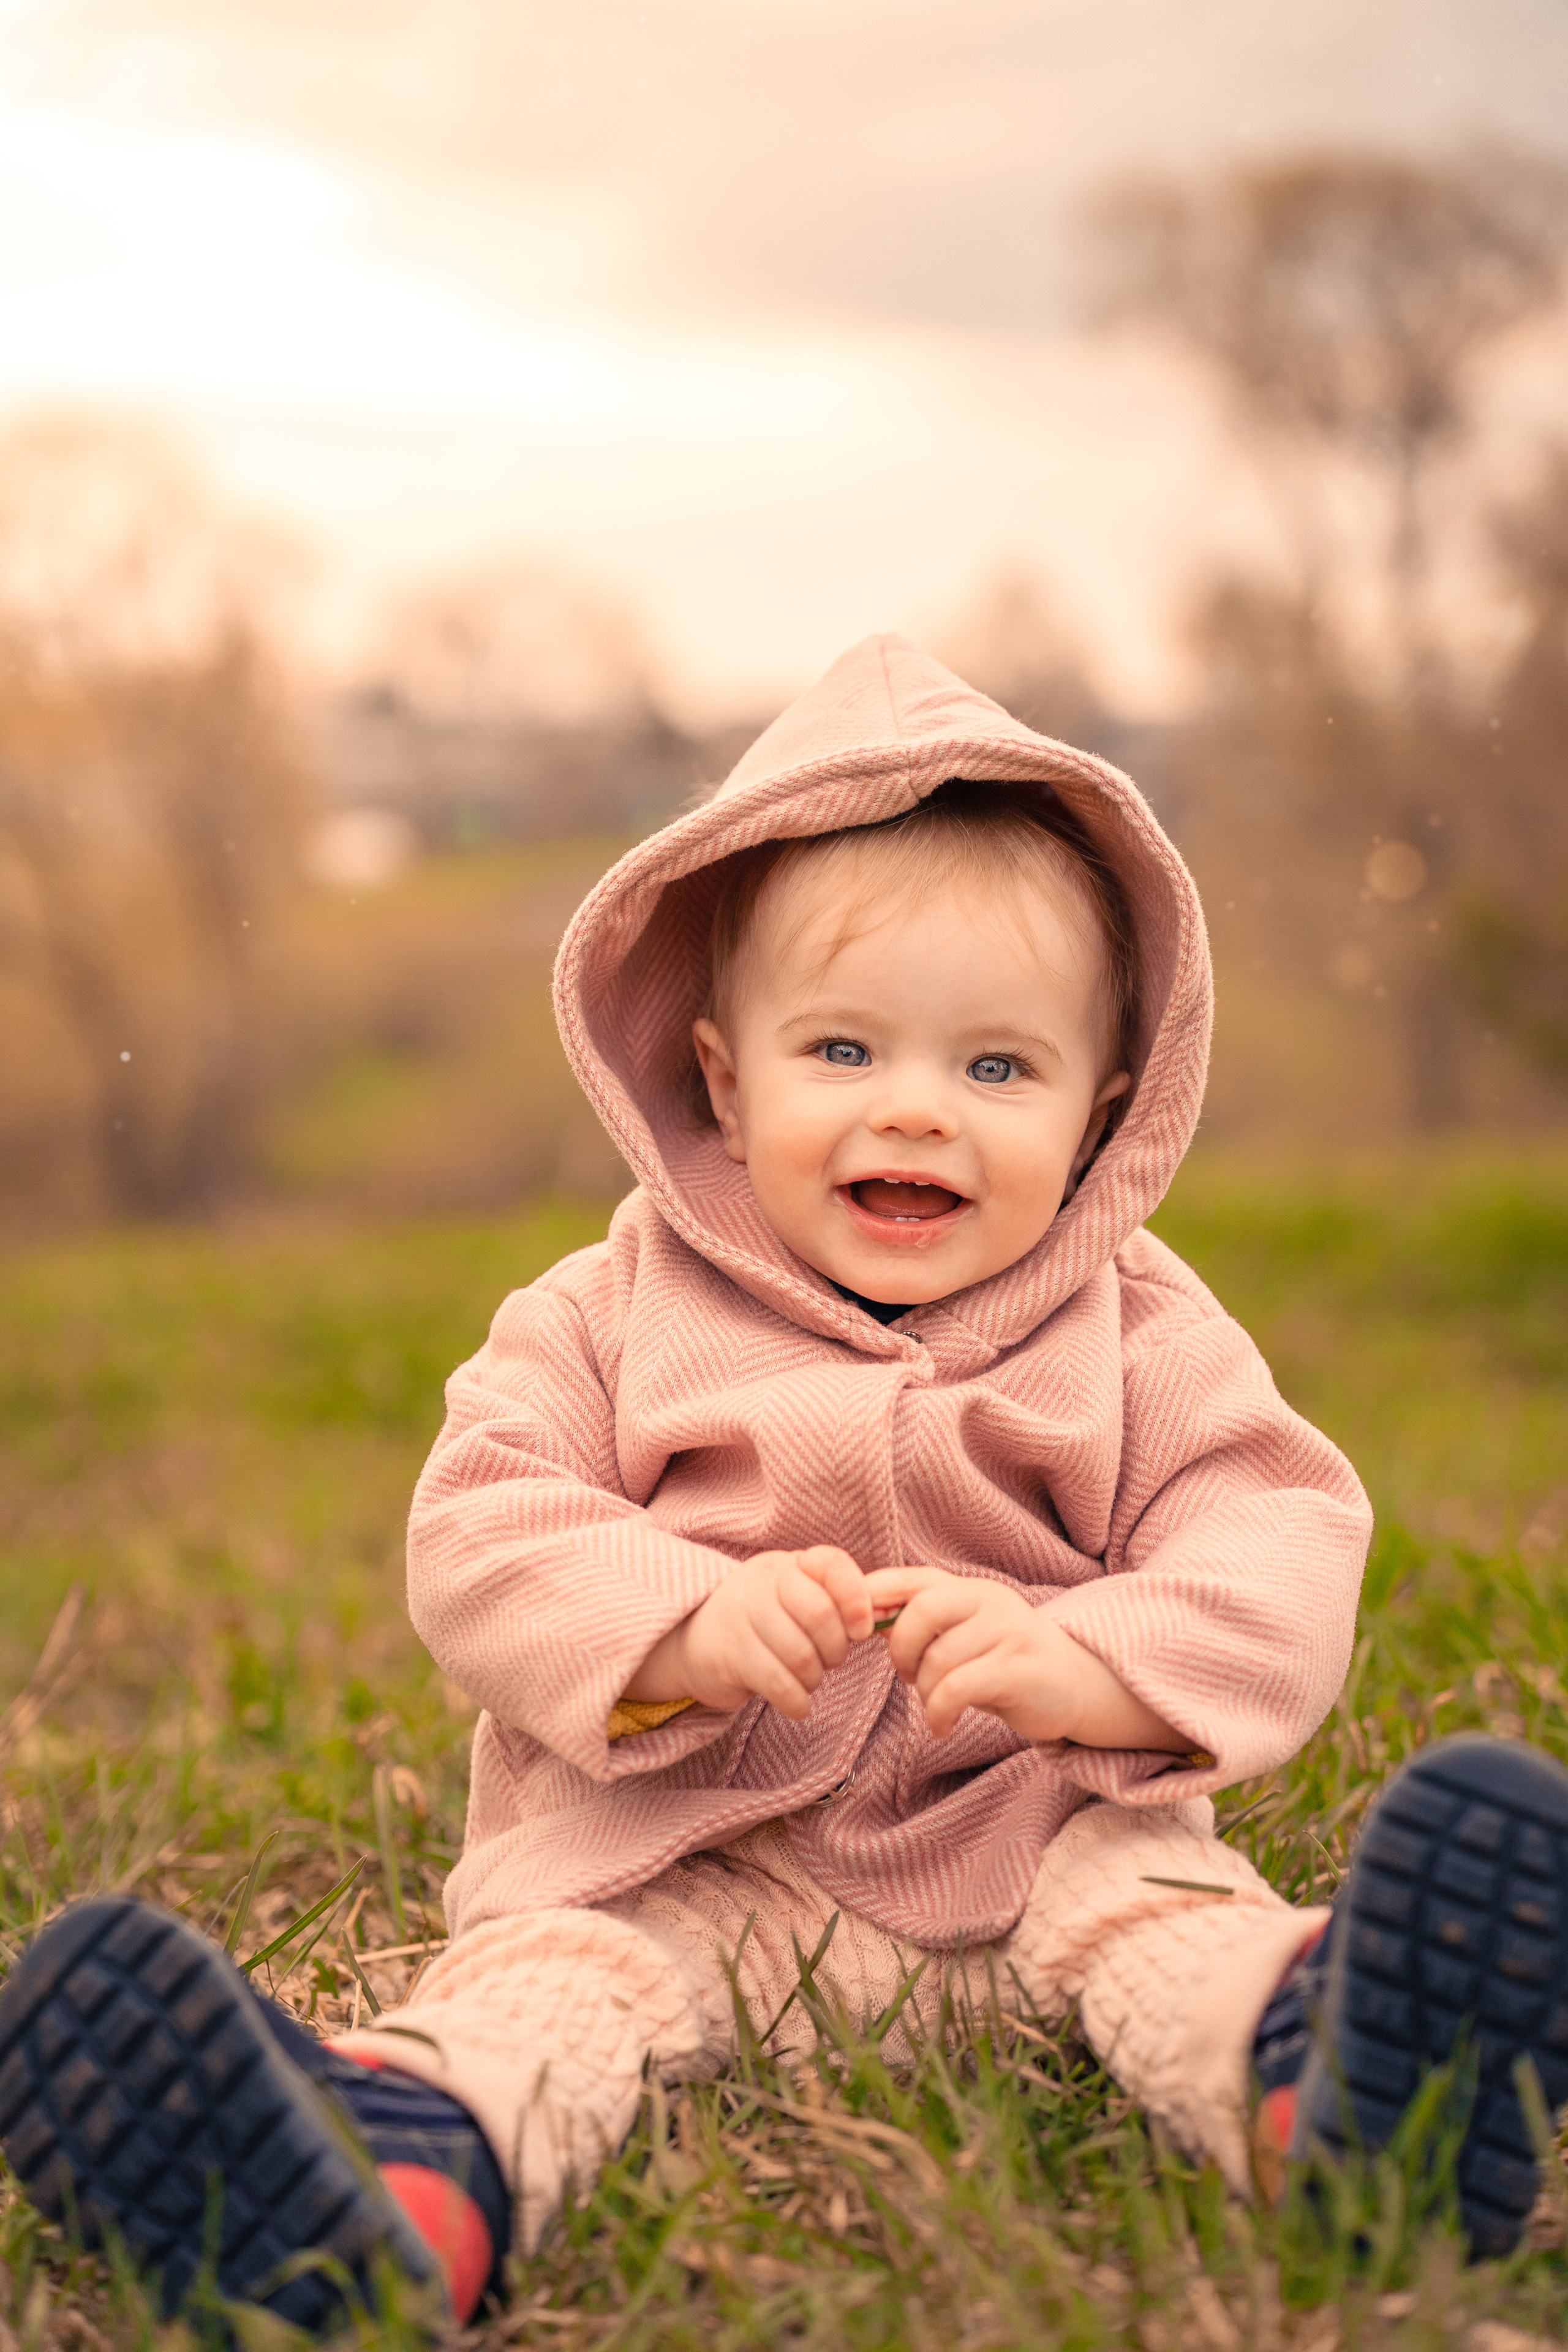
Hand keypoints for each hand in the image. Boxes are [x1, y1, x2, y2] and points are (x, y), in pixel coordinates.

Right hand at [625, 1546, 873, 1722]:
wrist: (692, 1641)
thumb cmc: (763, 1623)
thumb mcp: (795, 1599)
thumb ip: (837, 1603)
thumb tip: (892, 1615)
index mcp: (789, 1564)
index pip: (832, 1564)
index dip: (856, 1598)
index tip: (863, 1629)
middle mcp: (763, 1582)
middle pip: (821, 1616)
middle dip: (836, 1650)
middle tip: (829, 1661)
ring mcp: (741, 1615)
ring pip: (801, 1656)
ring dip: (814, 1679)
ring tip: (806, 1679)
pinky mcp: (727, 1653)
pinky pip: (779, 1684)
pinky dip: (797, 1701)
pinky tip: (796, 1702)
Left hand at [864, 1566, 1186, 1749]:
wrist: (1077, 1686)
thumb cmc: (1004, 1663)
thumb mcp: (964, 1635)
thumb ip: (922, 1623)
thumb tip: (861, 1620)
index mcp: (968, 1588)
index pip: (910, 1579)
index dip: (872, 1598)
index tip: (856, 1632)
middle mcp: (989, 1600)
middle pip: (921, 1611)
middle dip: (901, 1650)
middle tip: (906, 1676)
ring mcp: (1008, 1632)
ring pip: (939, 1659)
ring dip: (924, 1692)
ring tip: (935, 1707)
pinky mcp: (1020, 1668)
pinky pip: (959, 1688)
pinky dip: (939, 1712)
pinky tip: (941, 1726)